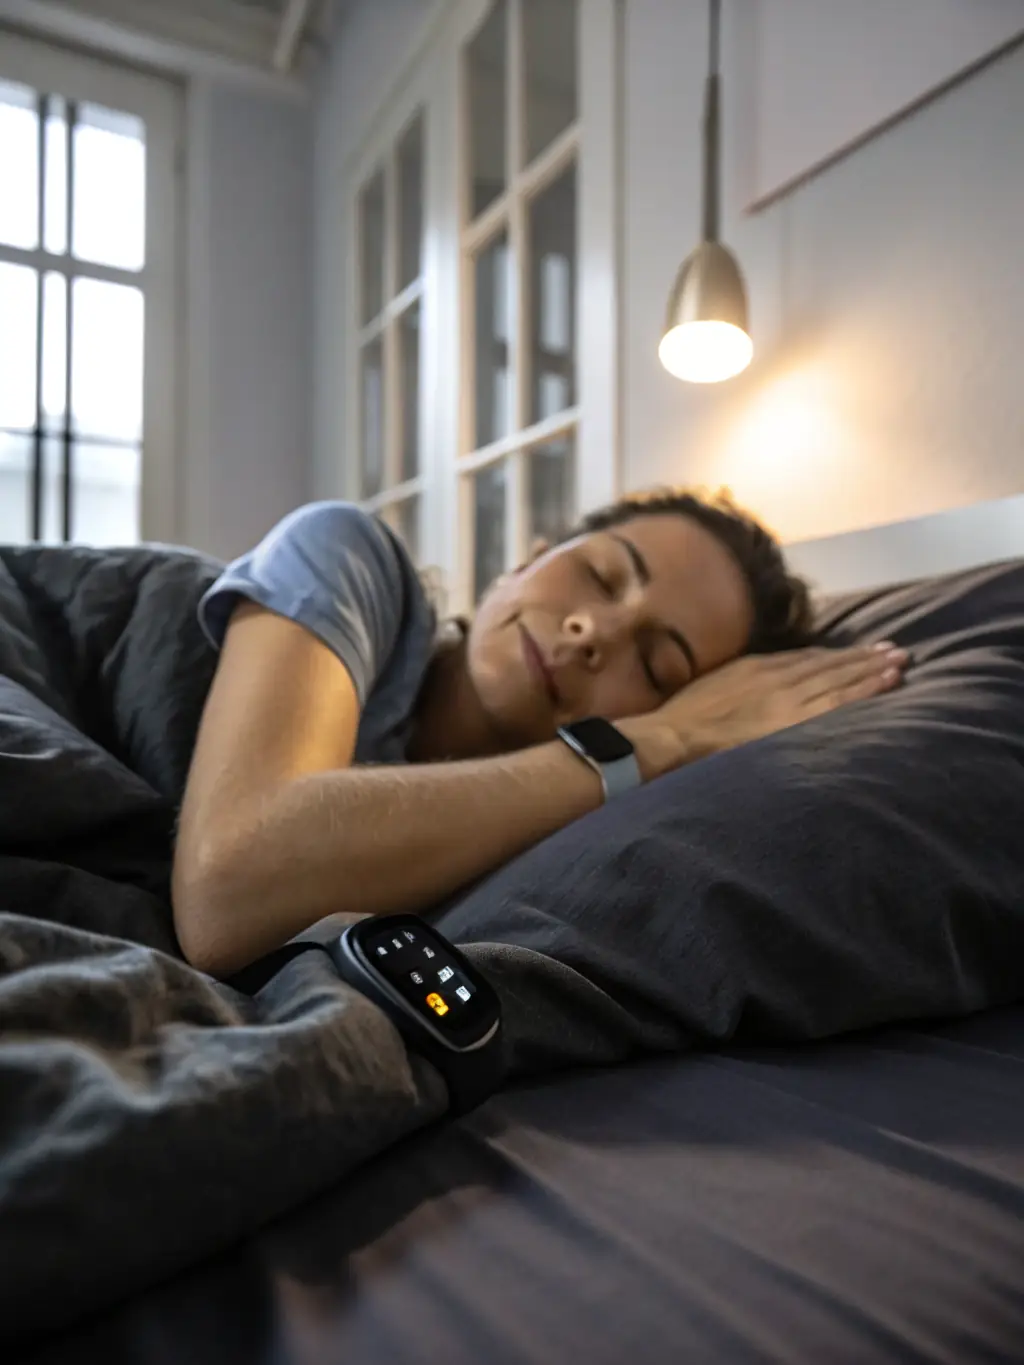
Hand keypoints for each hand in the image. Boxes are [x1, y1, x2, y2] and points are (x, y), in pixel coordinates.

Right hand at [621, 643, 908, 779]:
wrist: (673, 736)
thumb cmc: (682, 718)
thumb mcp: (714, 686)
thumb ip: (741, 683)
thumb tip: (754, 688)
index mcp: (758, 668)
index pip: (807, 660)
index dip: (836, 656)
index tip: (860, 652)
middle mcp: (778, 678)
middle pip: (831, 665)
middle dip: (864, 658)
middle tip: (895, 651)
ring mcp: (788, 699)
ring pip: (841, 680)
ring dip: (872, 670)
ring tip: (899, 664)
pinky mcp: (792, 723)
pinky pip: (838, 703)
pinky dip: (865, 690)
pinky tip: (887, 685)